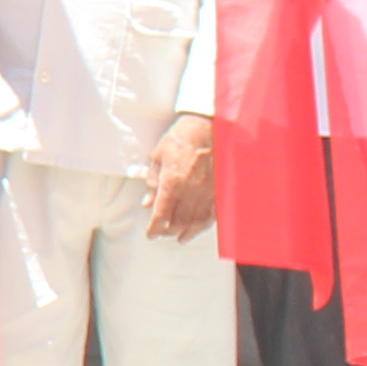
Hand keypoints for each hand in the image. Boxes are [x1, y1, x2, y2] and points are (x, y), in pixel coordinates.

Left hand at [146, 113, 215, 241]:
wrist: (207, 127)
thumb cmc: (180, 139)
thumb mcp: (158, 157)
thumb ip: (152, 182)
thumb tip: (147, 203)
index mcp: (172, 182)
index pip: (161, 215)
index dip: (154, 228)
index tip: (150, 234)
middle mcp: (190, 191)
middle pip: (178, 222)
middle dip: (168, 231)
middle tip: (161, 233)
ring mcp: (207, 192)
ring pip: (196, 222)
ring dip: (186, 232)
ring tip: (179, 238)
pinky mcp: (219, 191)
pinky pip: (212, 214)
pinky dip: (204, 225)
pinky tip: (197, 229)